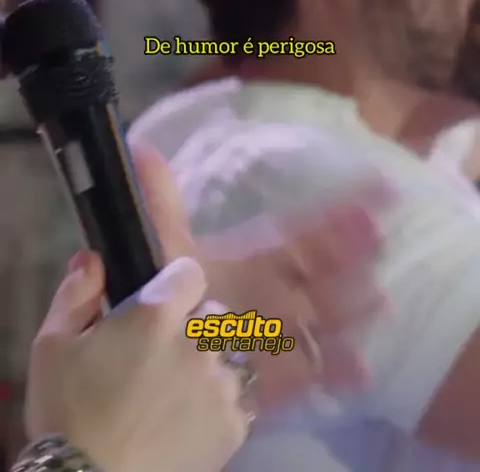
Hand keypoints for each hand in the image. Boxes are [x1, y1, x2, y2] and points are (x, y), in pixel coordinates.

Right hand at [25, 153, 249, 471]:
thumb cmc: (67, 411)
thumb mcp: (53, 346)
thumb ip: (76, 292)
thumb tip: (95, 258)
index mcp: (157, 315)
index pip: (190, 273)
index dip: (174, 286)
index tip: (159, 307)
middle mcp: (199, 342)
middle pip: (214, 315)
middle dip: (193, 327)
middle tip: (163, 355)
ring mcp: (221, 385)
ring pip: (230, 356)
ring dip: (210, 365)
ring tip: (180, 391)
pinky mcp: (235, 424)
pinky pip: (239, 400)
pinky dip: (220, 405)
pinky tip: (192, 419)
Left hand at [136, 146, 391, 410]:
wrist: (160, 356)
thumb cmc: (173, 294)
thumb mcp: (167, 247)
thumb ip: (161, 203)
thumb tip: (141, 147)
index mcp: (259, 260)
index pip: (305, 231)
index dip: (338, 212)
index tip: (378, 189)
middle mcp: (279, 292)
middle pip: (322, 270)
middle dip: (351, 252)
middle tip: (378, 233)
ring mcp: (284, 333)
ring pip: (325, 317)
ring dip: (352, 308)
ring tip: (380, 302)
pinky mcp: (281, 376)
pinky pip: (312, 371)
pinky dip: (336, 371)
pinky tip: (361, 372)